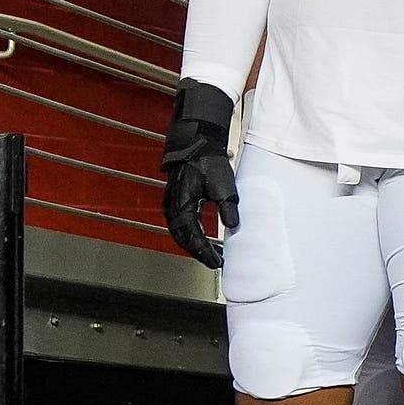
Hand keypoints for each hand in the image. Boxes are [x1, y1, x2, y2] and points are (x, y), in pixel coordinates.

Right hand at [160, 79, 238, 266]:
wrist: (196, 142)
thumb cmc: (207, 160)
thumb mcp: (223, 184)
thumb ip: (227, 207)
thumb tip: (233, 226)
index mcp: (183, 204)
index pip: (192, 237)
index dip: (204, 252)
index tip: (216, 262)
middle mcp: (173, 207)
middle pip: (182, 239)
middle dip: (198, 252)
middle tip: (214, 262)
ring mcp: (171, 203)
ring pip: (178, 233)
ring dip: (193, 245)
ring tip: (209, 253)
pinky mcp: (174, 200)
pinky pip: (178, 224)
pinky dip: (188, 235)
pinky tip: (200, 237)